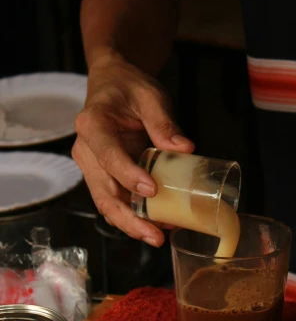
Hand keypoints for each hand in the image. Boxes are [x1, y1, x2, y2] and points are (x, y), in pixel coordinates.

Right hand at [73, 51, 193, 244]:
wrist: (112, 84)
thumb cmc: (129, 87)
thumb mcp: (150, 96)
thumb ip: (164, 122)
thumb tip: (185, 149)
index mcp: (92, 124)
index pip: (108, 155)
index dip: (128, 175)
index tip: (152, 190)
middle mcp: (85, 149)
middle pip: (103, 191)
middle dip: (128, 218)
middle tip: (155, 235)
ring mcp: (91, 166)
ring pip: (106, 203)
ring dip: (130, 224)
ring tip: (158, 236)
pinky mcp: (102, 176)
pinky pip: (114, 201)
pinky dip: (132, 217)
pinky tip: (156, 225)